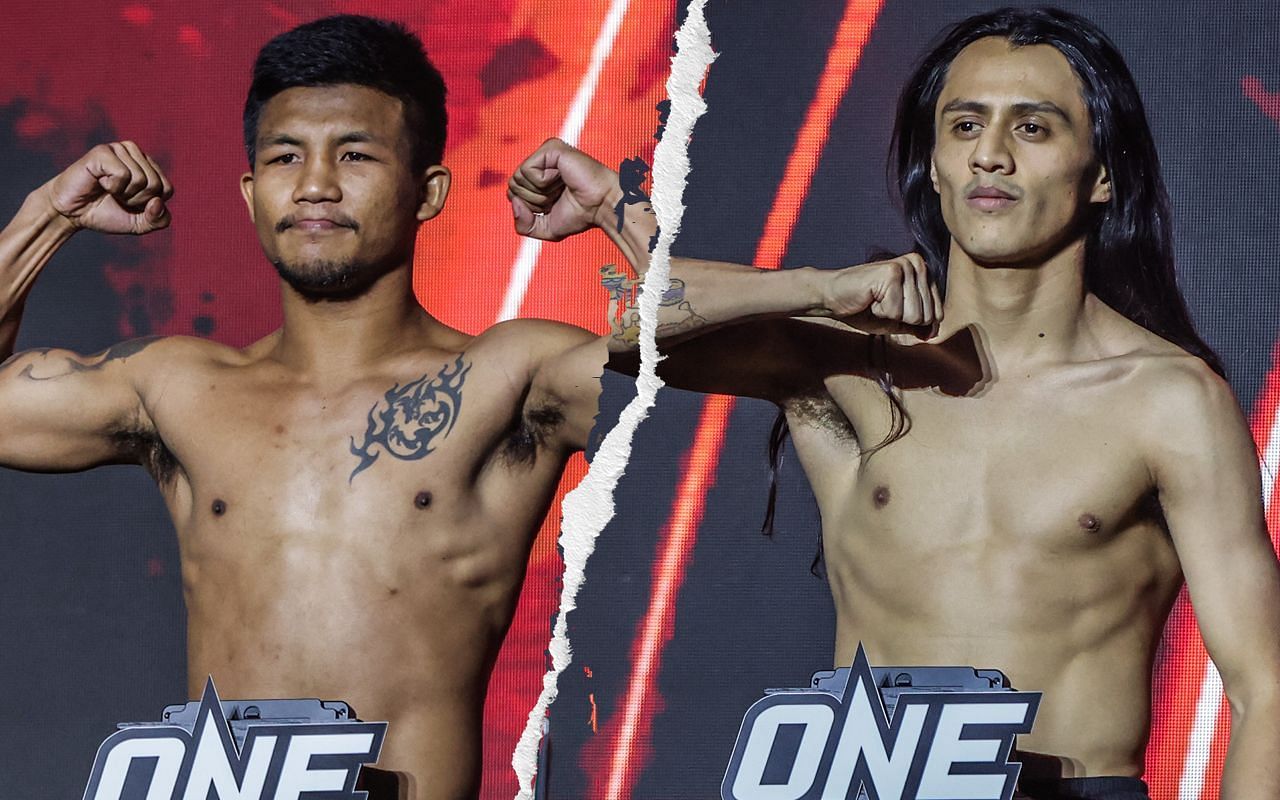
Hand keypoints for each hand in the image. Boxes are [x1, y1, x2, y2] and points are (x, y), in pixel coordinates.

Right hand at [44, 142, 172, 234]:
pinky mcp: (103, 151)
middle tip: (117, 197)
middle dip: (137, 200)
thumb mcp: (139, 223)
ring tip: (108, 189)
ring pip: (142, 179)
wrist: (71, 213)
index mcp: (148, 165)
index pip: (167, 189)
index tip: (130, 203)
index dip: (149, 205)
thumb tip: (158, 202)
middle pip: (156, 185)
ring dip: (124, 194)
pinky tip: (100, 182)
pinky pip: (123, 174)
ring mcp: (119, 149)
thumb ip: (159, 220)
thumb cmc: (105, 213)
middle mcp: (135, 153)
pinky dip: (113, 186)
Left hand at [507, 138, 619, 240]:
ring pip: (518, 179)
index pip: (513, 193)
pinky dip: (543, 183)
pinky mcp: (550, 148)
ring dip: (540, 193)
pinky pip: (527, 170)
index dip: (529, 207)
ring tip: (561, 188)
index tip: (553, 205)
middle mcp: (541, 162)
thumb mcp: (544, 228)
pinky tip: (562, 178)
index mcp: (538, 177)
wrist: (602, 207)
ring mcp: (545, 153)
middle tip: (558, 196)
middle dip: (533, 201)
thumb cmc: (580, 215)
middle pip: (512, 186)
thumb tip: (514, 202)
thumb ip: (522, 225)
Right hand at [824, 253, 941, 336]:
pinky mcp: (892, 272)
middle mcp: (918, 264)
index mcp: (923, 272)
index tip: (891, 309)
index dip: (912, 322)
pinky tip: (870, 299)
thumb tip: (934, 335)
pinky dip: (880, 312)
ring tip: (875, 301)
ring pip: (914, 315)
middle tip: (881, 305)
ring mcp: (906, 266)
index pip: (937, 313)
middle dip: (901, 319)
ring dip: (890, 316)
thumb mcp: (896, 320)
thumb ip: (918, 325)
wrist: (831, 297)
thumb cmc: (862, 307)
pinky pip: (897, 312)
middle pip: (927, 316)